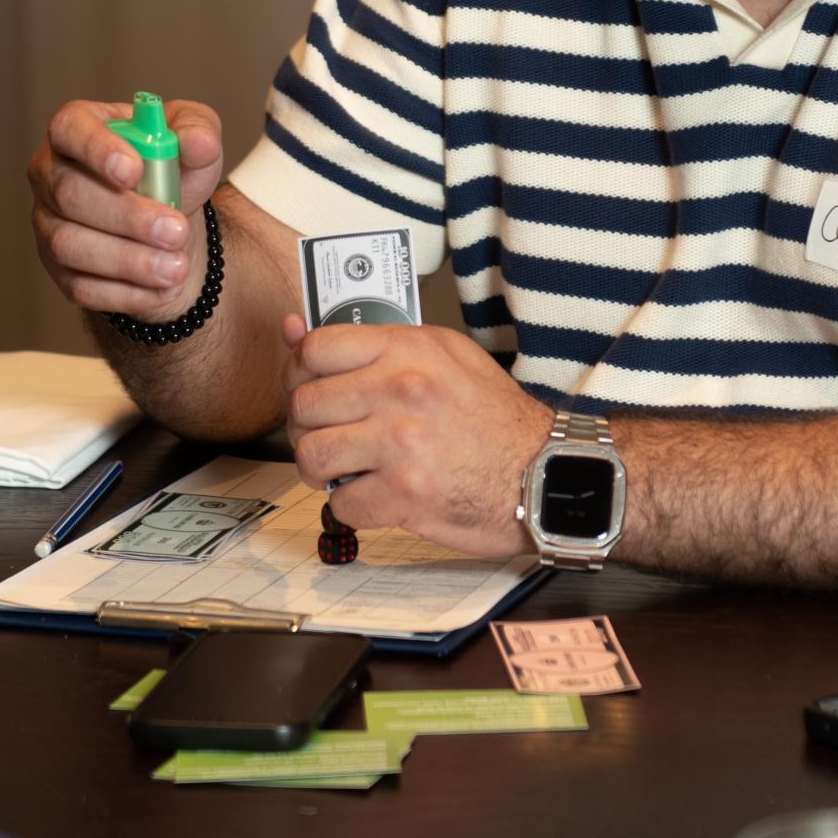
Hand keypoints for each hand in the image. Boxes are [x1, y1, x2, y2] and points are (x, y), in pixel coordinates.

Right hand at [28, 98, 222, 319]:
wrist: (170, 220)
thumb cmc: (172, 166)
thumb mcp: (194, 137)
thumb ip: (199, 132)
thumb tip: (200, 142)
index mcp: (78, 126)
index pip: (69, 129)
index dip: (96, 150)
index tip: (134, 171)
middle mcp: (51, 172)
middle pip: (69, 194)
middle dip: (127, 216)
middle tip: (175, 230)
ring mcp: (48, 222)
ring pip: (70, 245)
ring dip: (128, 260)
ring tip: (177, 267)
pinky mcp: (58, 268)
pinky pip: (80, 285)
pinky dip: (126, 292)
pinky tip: (163, 288)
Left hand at [281, 318, 551, 556]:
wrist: (545, 475)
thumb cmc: (495, 420)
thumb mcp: (443, 359)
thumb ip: (372, 346)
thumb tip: (292, 330)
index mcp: (410, 349)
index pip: (316, 348)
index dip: (301, 372)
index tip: (312, 388)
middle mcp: (402, 388)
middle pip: (303, 404)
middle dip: (310, 427)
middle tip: (334, 436)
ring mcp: (401, 442)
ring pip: (310, 455)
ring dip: (323, 470)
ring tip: (350, 469)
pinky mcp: (403, 494)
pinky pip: (339, 503)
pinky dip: (354, 507)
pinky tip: (378, 496)